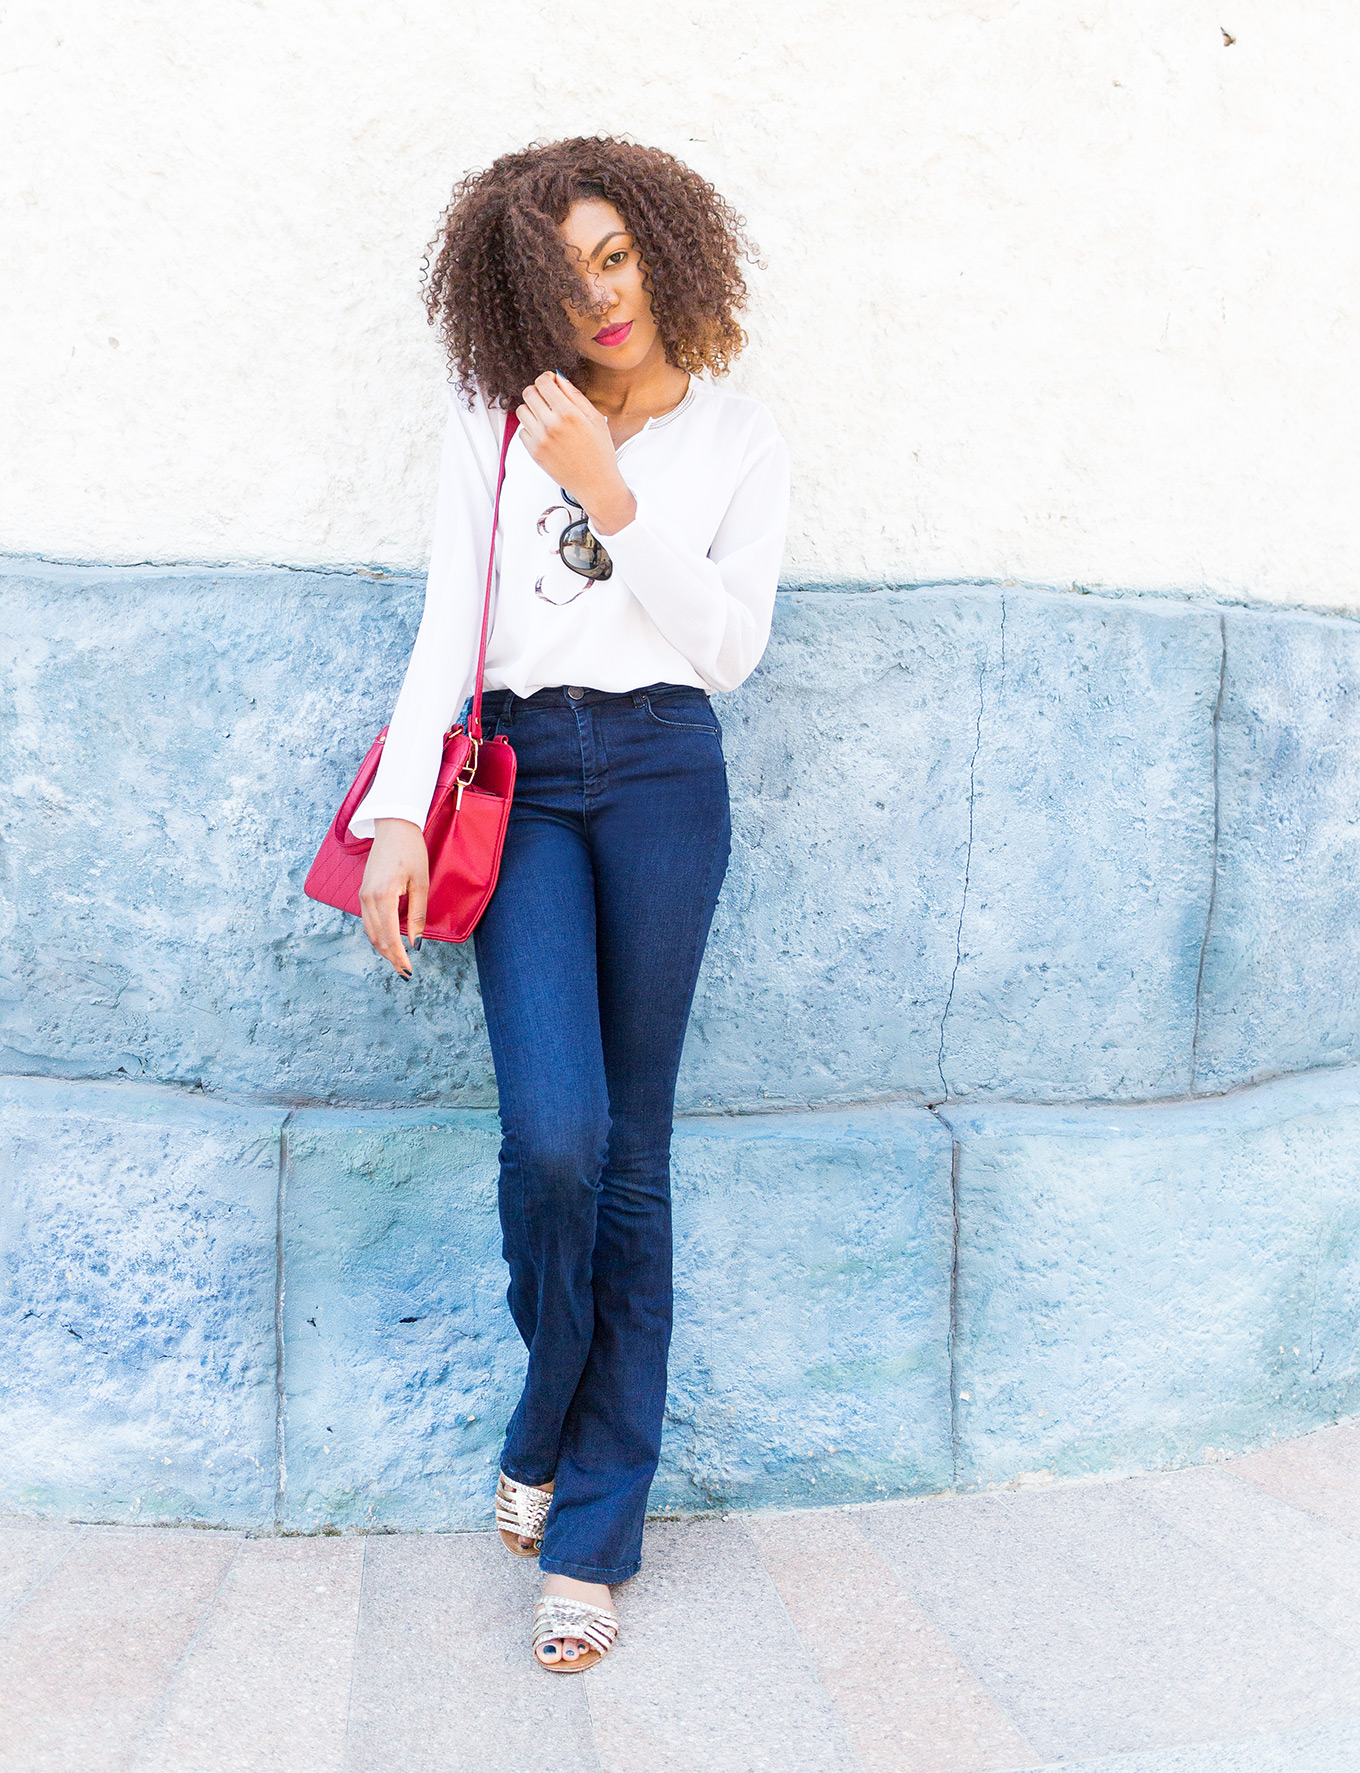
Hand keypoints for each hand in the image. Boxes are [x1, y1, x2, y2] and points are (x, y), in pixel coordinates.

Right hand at [359, 818, 427, 977]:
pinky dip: (378, 935)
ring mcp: (362, 895)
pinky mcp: (363, 892)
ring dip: (383, 948)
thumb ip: (417, 915)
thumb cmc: (411, 851)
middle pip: (377, 938)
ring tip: (398, 961)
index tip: (409, 970)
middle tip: (405, 972)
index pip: (390, 936)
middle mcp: (368, 898)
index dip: (399, 957)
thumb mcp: (421, 883)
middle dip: (391, 957)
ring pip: (370, 932)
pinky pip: (368, 921)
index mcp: (383, 896)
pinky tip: (389, 941)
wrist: (393, 827)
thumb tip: (416, 943)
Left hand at [516, 372, 636, 535]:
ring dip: (531, 409)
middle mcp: (551, 425)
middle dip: (538, 391)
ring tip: (545, 416)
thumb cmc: (600, 451)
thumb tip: (558, 377)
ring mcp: (540, 440)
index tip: (552, 382)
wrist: (595, 484)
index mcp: (568, 413)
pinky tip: (545, 433)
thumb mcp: (595, 419)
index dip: (546, 378)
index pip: (543, 382)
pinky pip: (522, 431)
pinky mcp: (534, 453)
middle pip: (529, 394)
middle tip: (548, 398)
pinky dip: (531, 429)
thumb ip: (575, 395)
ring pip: (521, 411)